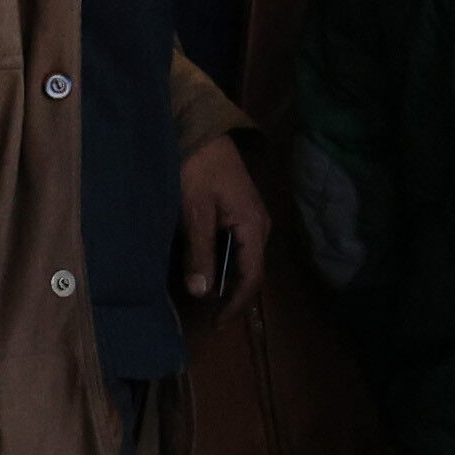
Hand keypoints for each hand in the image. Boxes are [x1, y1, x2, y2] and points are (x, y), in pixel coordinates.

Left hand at [178, 136, 268, 311]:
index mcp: (254, 227)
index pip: (251, 278)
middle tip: (209, 316)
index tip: (216, 324)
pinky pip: (236, 246)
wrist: (198, 130)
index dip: (235, 304)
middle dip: (232, 296)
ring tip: (206, 297)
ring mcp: (251, 217)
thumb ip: (199, 253)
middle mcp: (260, 225)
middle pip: (250, 271)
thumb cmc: (196, 168)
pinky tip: (205, 269)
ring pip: (243, 259)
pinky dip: (222, 262)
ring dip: (226, 279)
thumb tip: (202, 294)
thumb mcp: (194, 213)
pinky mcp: (239, 211)